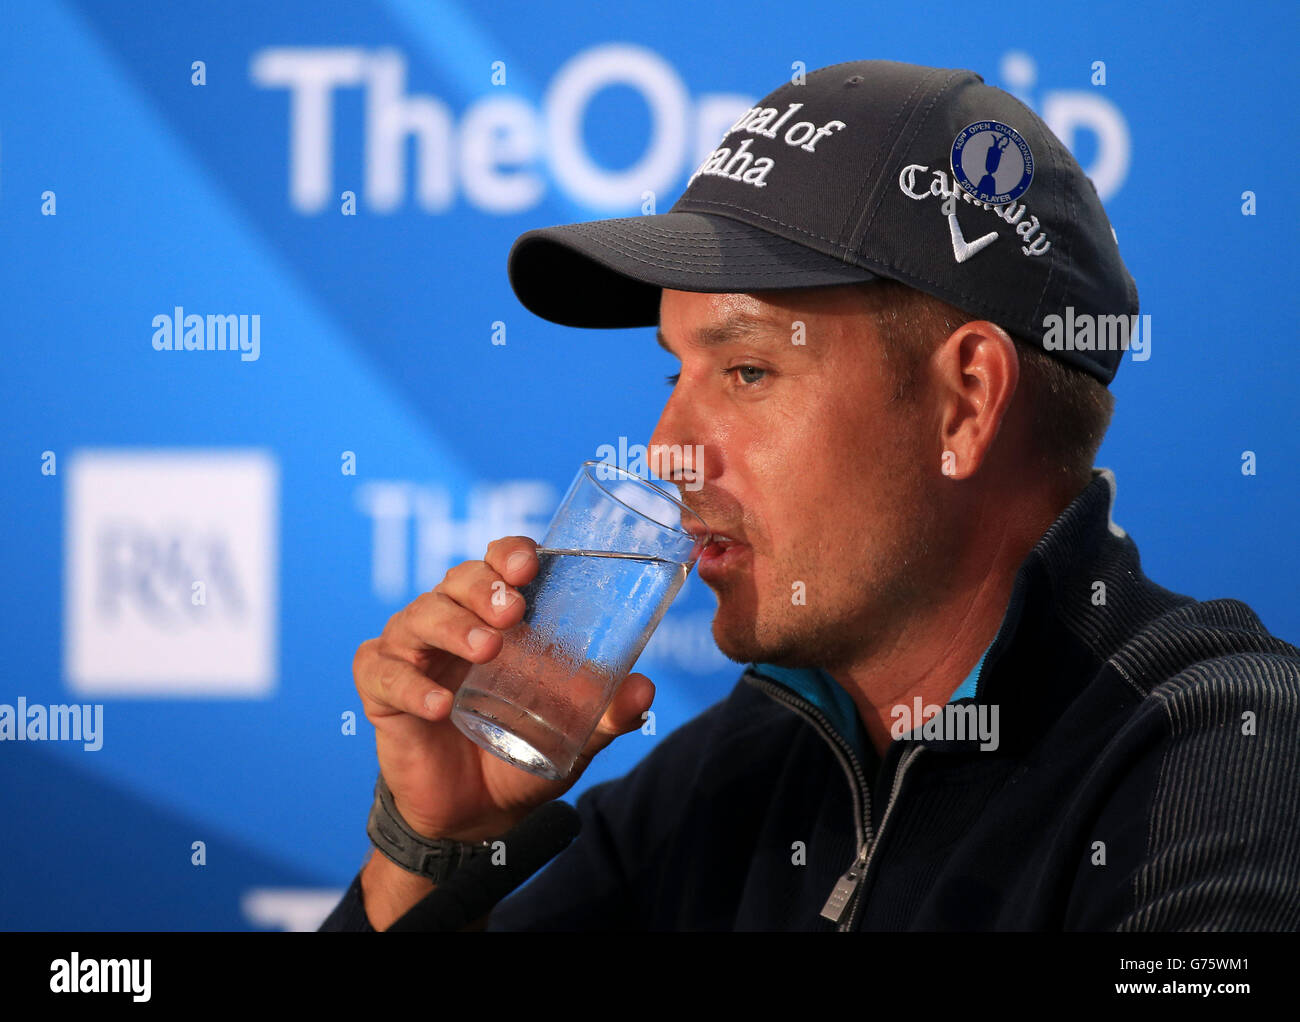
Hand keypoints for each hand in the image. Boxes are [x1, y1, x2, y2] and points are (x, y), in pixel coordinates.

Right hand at [353, 536, 654, 841]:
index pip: (498, 562)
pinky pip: (383, 673)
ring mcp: (412, 653)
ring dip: (452, 627)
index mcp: (495, 615)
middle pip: (457, 580)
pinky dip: (409, 684)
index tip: (529, 563)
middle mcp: (450, 622)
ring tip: (485, 648)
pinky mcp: (381, 691)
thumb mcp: (574, 734)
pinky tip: (437, 704)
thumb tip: (643, 690)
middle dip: (485, 586)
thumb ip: (607, 714)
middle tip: (513, 610)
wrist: (475, 815)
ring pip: (418, 617)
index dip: (510, 553)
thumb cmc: (521, 753)